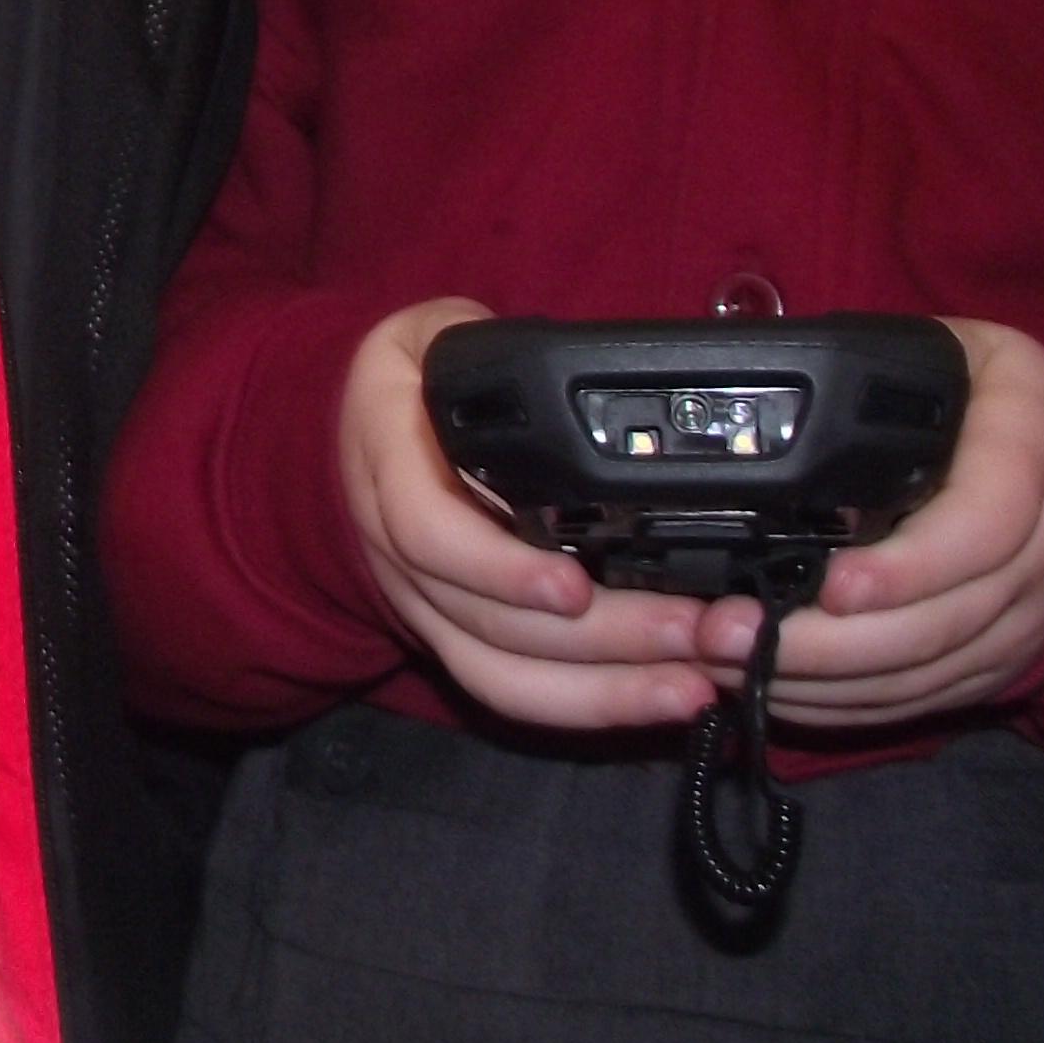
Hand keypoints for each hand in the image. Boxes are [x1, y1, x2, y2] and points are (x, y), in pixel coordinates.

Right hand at [340, 297, 719, 731]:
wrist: (346, 436)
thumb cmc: (409, 377)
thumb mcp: (433, 335)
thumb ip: (489, 349)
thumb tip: (581, 369)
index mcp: (387, 465)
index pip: (427, 534)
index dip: (499, 569)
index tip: (575, 584)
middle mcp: (395, 553)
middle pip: (489, 622)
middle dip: (600, 636)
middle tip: (698, 628)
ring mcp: (423, 606)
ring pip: (503, 674)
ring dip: (605, 689)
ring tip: (697, 682)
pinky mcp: (452, 641)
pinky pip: (510, 692)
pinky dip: (586, 707)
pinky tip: (662, 700)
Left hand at [700, 318, 1043, 730]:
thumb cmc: (991, 395)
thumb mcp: (958, 354)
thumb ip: (885, 381)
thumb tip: (775, 404)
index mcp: (1029, 461)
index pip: (983, 531)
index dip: (907, 569)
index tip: (832, 588)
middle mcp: (1040, 555)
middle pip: (938, 624)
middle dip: (824, 642)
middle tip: (725, 631)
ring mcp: (1022, 619)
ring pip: (924, 673)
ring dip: (818, 680)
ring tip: (725, 660)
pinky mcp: (997, 661)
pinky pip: (921, 698)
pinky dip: (845, 704)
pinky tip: (775, 690)